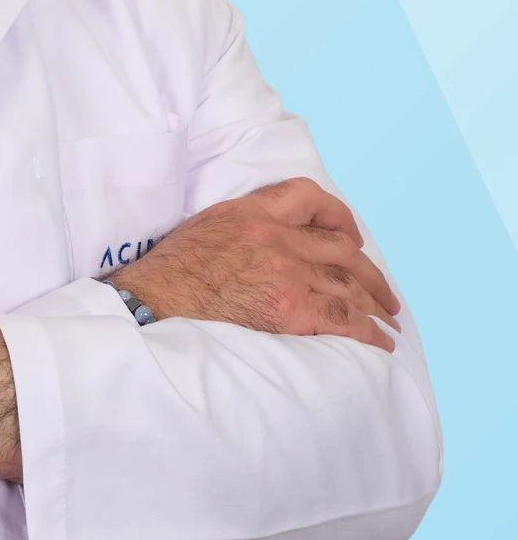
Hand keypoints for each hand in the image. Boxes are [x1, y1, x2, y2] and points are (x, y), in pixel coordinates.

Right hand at [109, 177, 401, 351]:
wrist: (151, 303)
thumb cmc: (166, 276)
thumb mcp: (202, 229)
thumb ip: (239, 228)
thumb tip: (260, 248)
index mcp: (251, 213)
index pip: (307, 197)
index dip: (338, 215)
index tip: (350, 235)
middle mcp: (274, 237)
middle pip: (340, 249)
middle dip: (369, 274)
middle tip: (383, 295)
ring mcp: (285, 272)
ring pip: (347, 285)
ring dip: (374, 306)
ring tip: (388, 323)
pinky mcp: (289, 309)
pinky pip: (343, 319)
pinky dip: (367, 332)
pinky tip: (378, 343)